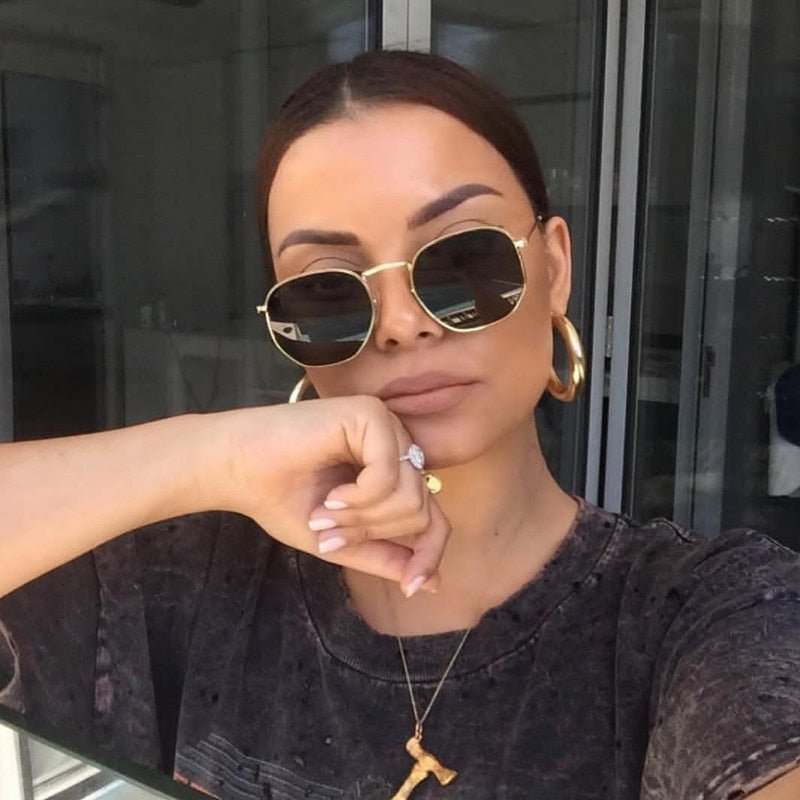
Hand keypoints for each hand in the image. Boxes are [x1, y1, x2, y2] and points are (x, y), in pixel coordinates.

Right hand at [215, 397, 447, 595]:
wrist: (237, 469)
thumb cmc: (282, 499)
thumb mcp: (341, 540)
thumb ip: (385, 555)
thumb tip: (433, 584)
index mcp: (392, 472)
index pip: (433, 516)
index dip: (429, 555)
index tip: (410, 589)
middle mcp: (396, 446)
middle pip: (421, 510)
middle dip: (371, 532)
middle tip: (328, 531)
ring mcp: (387, 427)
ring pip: (409, 497)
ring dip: (361, 518)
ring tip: (325, 512)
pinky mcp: (371, 414)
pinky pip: (387, 476)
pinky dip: (358, 498)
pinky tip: (331, 494)